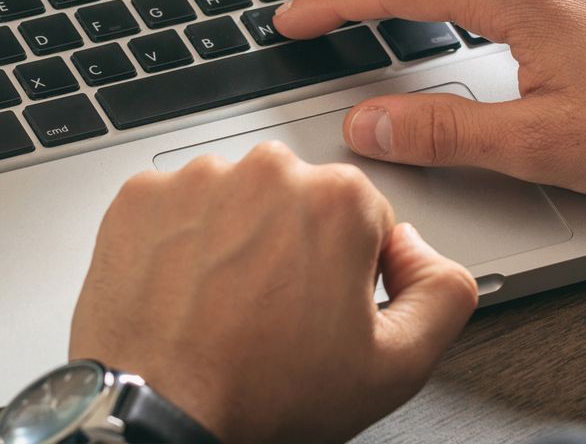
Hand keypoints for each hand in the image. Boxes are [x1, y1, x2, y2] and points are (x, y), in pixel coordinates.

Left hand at [69, 142, 476, 443]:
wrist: (159, 413)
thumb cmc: (262, 394)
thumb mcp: (395, 367)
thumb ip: (443, 294)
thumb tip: (422, 251)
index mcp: (338, 199)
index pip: (364, 218)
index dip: (350, 272)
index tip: (323, 309)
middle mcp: (268, 171)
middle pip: (298, 201)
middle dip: (294, 247)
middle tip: (274, 315)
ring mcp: (198, 179)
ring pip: (236, 200)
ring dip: (236, 240)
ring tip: (224, 307)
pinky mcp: (141, 195)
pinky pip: (176, 207)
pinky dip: (180, 241)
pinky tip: (185, 291)